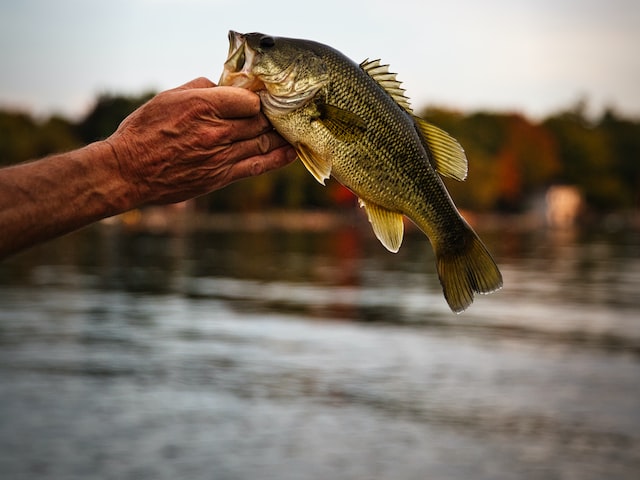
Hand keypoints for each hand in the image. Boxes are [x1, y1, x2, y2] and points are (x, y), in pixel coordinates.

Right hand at [106, 77, 295, 204]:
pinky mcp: (221, 176)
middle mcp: (216, 131)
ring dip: (279, 135)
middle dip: (271, 116)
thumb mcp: (168, 97)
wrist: (130, 171)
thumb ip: (200, 88)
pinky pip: (257, 166)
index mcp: (203, 106)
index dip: (257, 99)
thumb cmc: (144, 131)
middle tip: (281, 113)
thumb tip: (224, 86)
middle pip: (259, 120)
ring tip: (292, 129)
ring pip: (262, 141)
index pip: (248, 100)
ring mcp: (221, 156)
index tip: (260, 98)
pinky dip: (277, 158)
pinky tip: (291, 152)